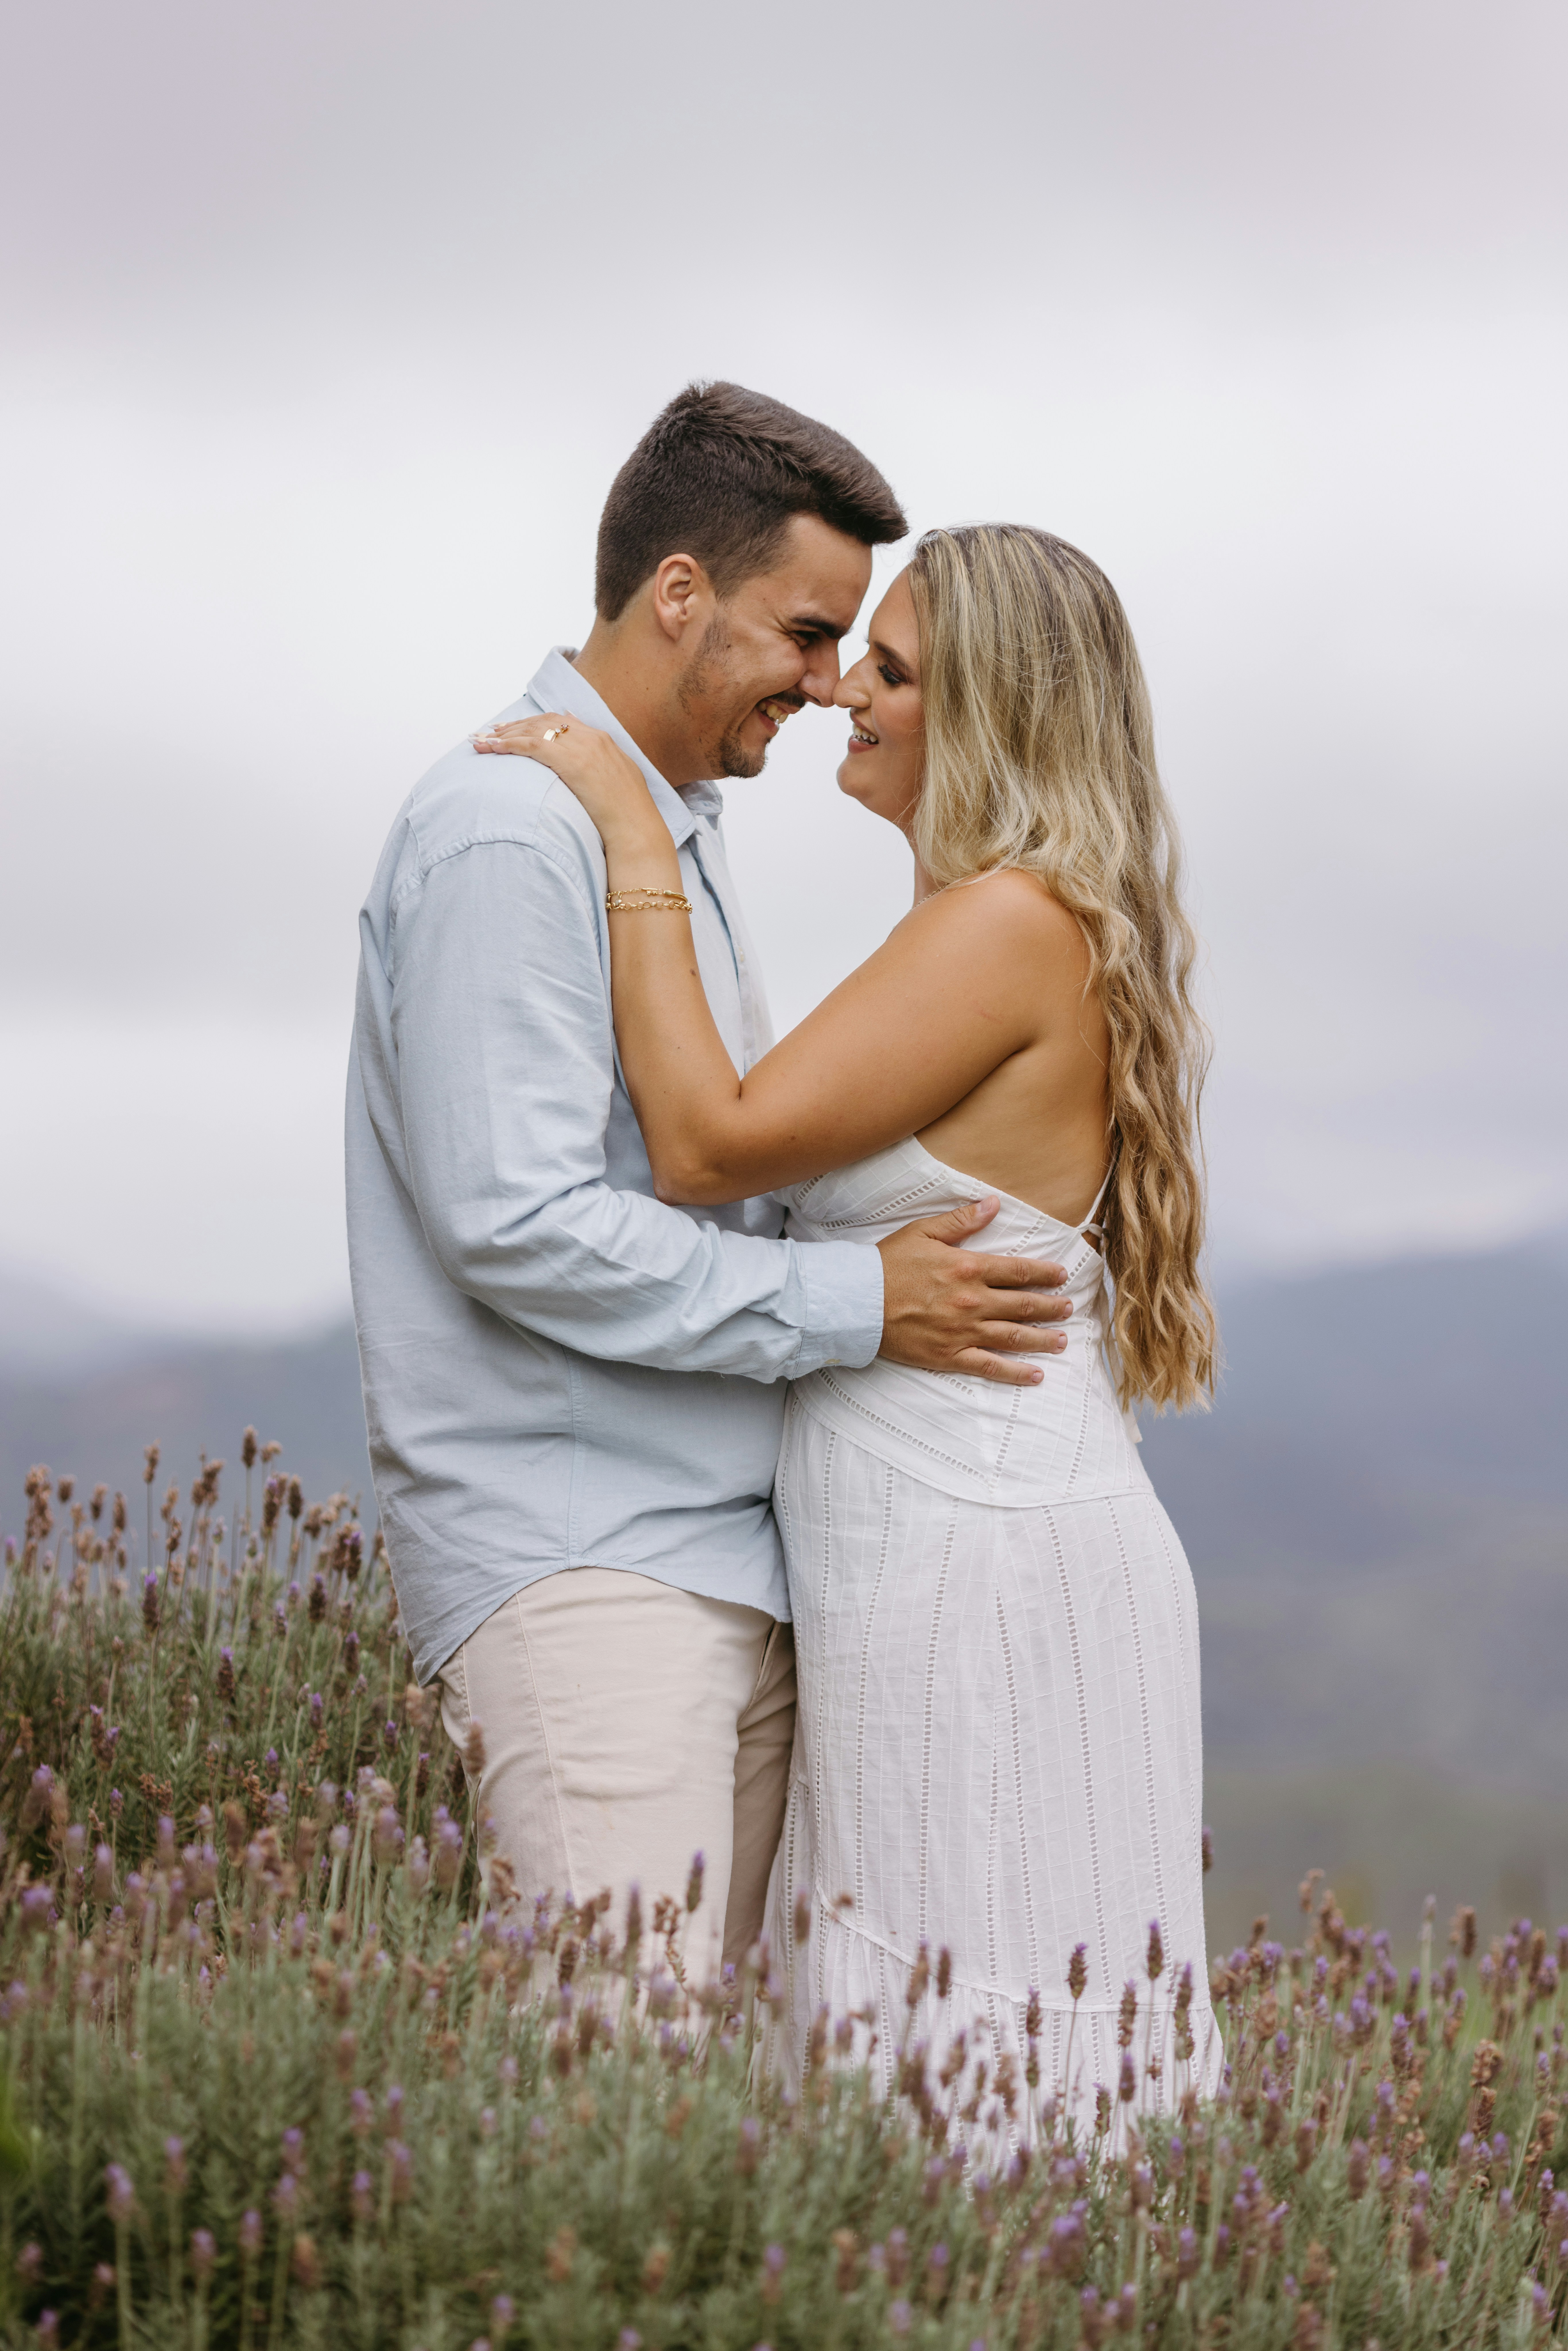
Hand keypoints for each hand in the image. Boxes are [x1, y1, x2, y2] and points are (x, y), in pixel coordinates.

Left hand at [473, 713, 661, 851]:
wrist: (637, 829)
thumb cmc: (628, 813)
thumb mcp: (619, 777)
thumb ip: (600, 759)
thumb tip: (582, 752)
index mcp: (602, 739)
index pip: (561, 720)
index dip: (534, 723)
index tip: (515, 728)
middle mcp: (591, 737)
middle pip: (544, 721)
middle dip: (515, 725)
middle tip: (491, 732)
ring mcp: (582, 748)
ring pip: (534, 730)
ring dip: (505, 734)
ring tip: (483, 741)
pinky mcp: (572, 762)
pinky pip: (532, 745)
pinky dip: (509, 744)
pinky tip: (491, 748)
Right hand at [876, 1198, 1070, 1385]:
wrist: (856, 1301)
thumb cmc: (887, 1264)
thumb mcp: (924, 1232)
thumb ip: (962, 1220)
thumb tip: (993, 1204)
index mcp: (968, 1268)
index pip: (1017, 1271)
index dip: (1044, 1273)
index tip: (1062, 1275)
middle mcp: (972, 1301)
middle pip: (1023, 1305)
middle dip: (1050, 1306)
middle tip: (1068, 1308)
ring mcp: (963, 1331)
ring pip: (1014, 1336)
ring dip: (1042, 1338)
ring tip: (1061, 1340)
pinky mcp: (949, 1356)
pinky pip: (990, 1366)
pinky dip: (1016, 1372)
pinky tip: (1035, 1374)